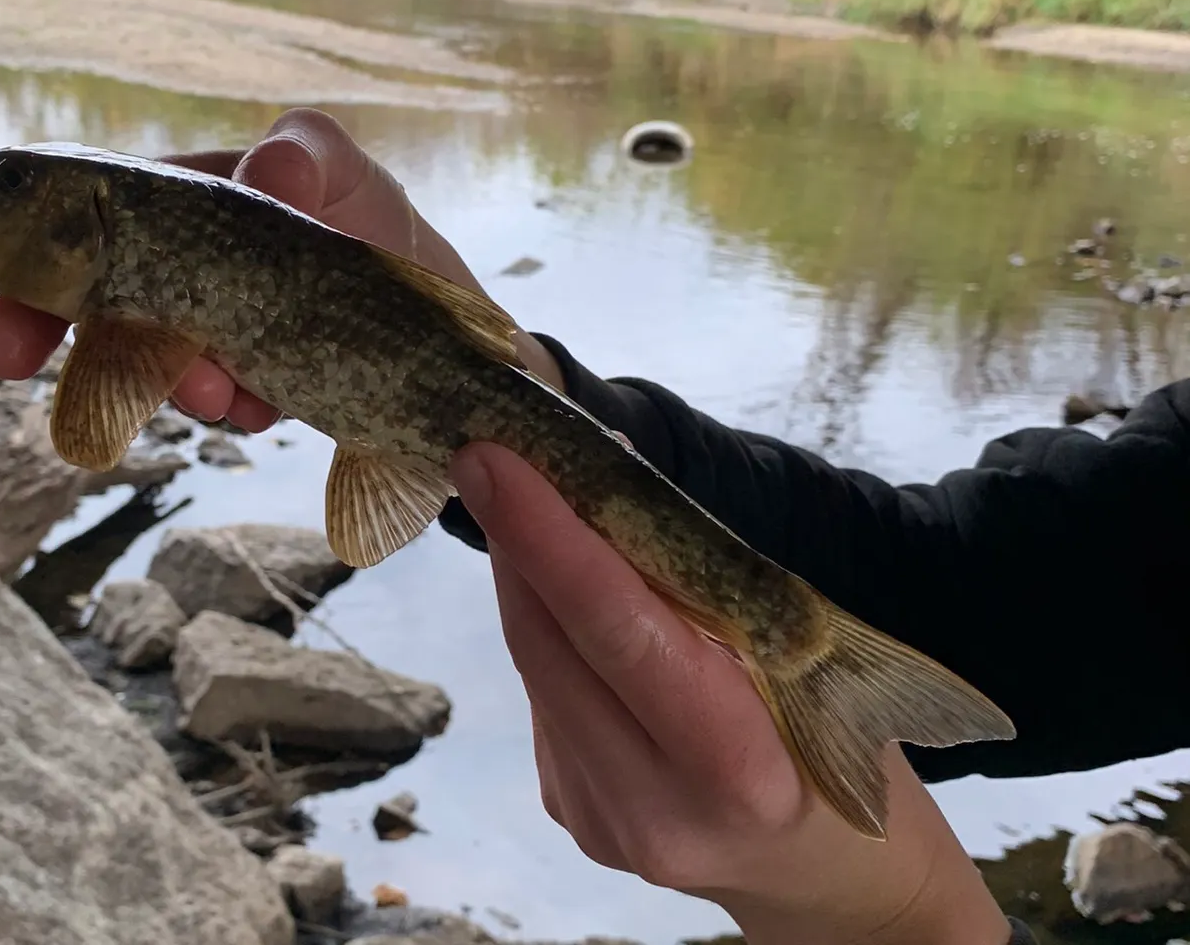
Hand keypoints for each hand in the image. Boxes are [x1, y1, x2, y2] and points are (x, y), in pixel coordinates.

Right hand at [0, 107, 564, 418]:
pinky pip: (217, 398)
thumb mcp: (351, 180)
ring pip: (154, 359)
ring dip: (171, 377)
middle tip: (29, 369)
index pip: (83, 215)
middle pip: (92, 296)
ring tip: (226, 384)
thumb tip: (272, 171)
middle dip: (56, 336)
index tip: (1, 322)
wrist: (452, 343)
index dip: (26, 257)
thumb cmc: (381, 235)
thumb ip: (314, 159)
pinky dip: (232, 400)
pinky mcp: (248, 385)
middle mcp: (187, 266)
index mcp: (188, 200)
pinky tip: (269, 395)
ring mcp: (213, 332)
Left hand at [448, 442, 1013, 944]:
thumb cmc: (845, 743)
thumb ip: (705, 589)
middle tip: (487, 452)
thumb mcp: (807, 661)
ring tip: (525, 499)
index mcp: (737, 770)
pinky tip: (561, 593)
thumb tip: (607, 478)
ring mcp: (603, 823)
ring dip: (524, 577)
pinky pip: (544, 697)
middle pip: (552, 648)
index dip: (550, 540)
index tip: (496, 460)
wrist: (832, 879)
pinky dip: (547, 630)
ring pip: (536, 669)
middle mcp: (655, 810)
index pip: (620, 633)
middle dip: (513, 540)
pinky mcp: (574, 814)